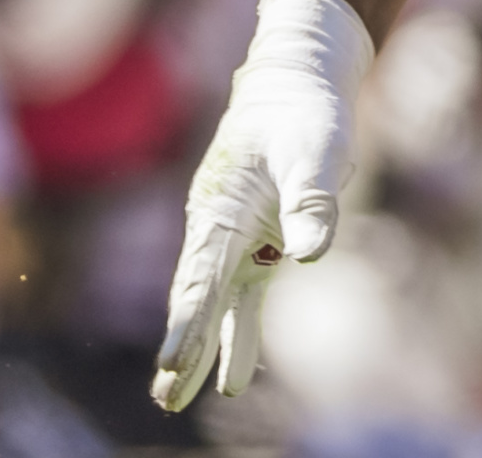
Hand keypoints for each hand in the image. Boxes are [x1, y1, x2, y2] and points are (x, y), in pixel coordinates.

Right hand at [155, 0, 372, 412]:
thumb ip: (312, 201)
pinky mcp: (257, 241)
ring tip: (175, 399)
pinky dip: (234, 330)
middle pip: (196, 296)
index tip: (173, 362)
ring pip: (214, 302)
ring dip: (201, 348)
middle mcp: (217, 226)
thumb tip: (310, 256)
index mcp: (221, 206)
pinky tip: (232, 373)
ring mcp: (234, 236)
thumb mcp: (317, 149)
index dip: (189, 321)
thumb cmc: (305, 112)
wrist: (298, 81)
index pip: (202, 274)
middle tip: (164, 398)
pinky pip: (242, 294)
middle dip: (181, 347)